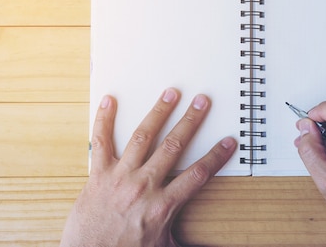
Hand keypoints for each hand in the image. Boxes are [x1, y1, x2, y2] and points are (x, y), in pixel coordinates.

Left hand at [60, 89, 236, 246]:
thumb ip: (191, 242)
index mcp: (162, 205)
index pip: (197, 175)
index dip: (215, 157)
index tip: (227, 142)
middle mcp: (143, 186)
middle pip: (174, 147)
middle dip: (190, 121)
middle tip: (201, 102)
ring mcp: (120, 177)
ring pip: (143, 137)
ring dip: (158, 112)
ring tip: (170, 93)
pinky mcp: (98, 175)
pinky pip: (101, 142)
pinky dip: (104, 120)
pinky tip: (110, 101)